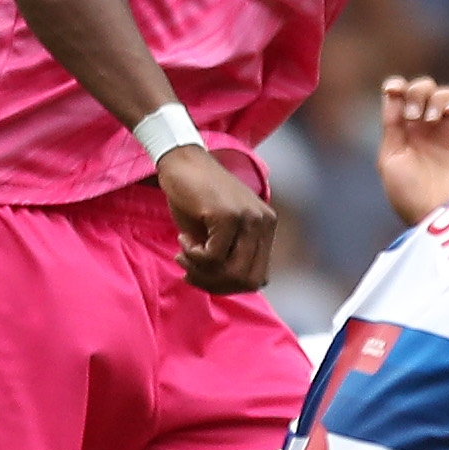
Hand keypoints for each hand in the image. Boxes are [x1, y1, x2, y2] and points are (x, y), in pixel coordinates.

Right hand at [162, 144, 275, 291]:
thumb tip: (226, 287)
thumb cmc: (196, 198)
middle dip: (214, 284)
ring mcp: (249, 217)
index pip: (258, 278)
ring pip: (233, 273)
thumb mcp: (219, 234)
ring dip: (203, 273)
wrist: (181, 162)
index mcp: (267, 227)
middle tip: (189, 270)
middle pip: (248, 281)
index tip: (203, 275)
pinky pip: (213, 258)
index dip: (228, 286)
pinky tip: (183, 238)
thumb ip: (230, 258)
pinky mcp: (228, 215)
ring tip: (184, 254)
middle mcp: (264, 222)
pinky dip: (193, 257)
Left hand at [378, 75, 448, 225]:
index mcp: (406, 131)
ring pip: (448, 93)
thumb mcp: (390, 158)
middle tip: (414, 115)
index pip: (403, 96)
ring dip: (438, 97)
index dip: (399, 86)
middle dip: (418, 92)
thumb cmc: (408, 194)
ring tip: (431, 118)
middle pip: (425, 88)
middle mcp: (428, 127)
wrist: (435, 214)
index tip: (394, 89)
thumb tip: (392, 90)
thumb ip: (392, 124)